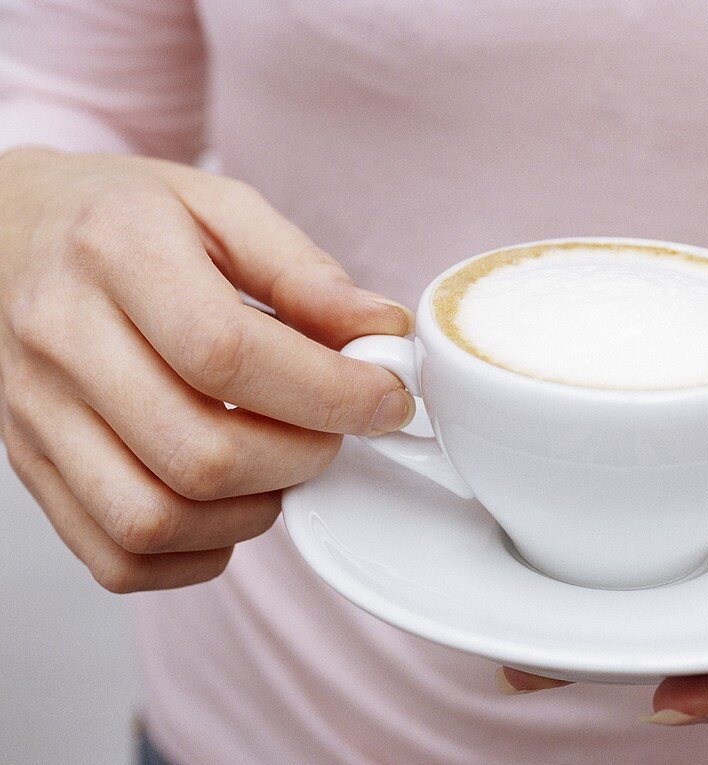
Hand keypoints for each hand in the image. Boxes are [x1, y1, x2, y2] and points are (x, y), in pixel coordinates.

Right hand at [0, 148, 413, 591]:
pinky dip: (192, 556)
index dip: (330, 393)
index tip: (387, 398)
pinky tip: (228, 508)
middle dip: (301, 458)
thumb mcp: (221, 209)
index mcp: (117, 253)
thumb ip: (305, 273)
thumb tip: (382, 332)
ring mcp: (35, 412)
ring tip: (282, 467)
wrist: (7, 232)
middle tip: (334, 431)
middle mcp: (62, 337)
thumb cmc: (123, 220)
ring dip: (250, 514)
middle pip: (198, 452)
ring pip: (153, 519)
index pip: (227, 354)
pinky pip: (114, 558)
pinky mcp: (31, 466)